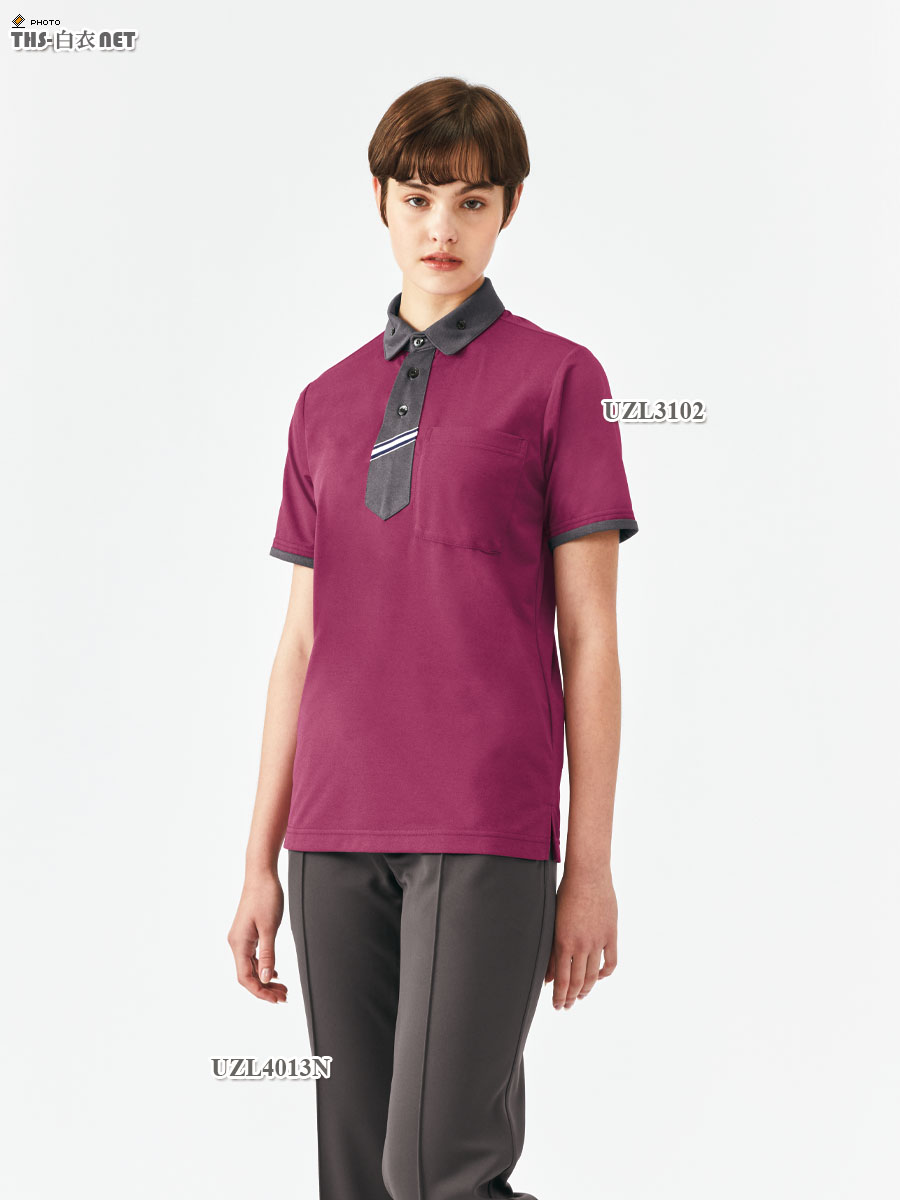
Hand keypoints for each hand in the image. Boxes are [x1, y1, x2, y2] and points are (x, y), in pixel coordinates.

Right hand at [227, 871, 288, 1003]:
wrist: (261, 874)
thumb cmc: (266, 897)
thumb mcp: (269, 927)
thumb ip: (268, 954)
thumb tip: (266, 978)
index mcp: (239, 944)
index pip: (246, 978)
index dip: (260, 992)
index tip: (276, 1000)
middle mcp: (236, 943)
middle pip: (248, 975)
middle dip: (265, 988)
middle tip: (284, 996)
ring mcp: (241, 938)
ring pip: (252, 966)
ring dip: (266, 978)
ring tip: (283, 988)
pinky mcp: (247, 932)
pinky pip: (253, 956)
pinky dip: (264, 966)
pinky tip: (275, 972)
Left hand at [544, 866, 617, 1008]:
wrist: (588, 875)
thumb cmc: (565, 895)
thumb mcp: (552, 921)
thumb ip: (551, 949)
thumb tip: (547, 975)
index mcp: (563, 942)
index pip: (561, 979)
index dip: (559, 996)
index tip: (557, 1005)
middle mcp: (581, 945)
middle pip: (577, 981)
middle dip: (570, 997)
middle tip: (566, 1006)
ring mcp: (598, 941)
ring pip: (593, 975)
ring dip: (586, 989)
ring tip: (580, 996)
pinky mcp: (611, 935)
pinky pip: (611, 962)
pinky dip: (605, 973)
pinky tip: (598, 977)